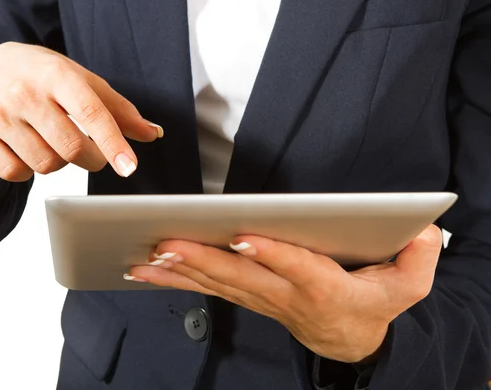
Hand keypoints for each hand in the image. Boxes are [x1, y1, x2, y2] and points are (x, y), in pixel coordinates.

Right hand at [0, 42, 161, 180]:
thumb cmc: (43, 76)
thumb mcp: (82, 81)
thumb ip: (119, 110)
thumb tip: (153, 134)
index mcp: (57, 76)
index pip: (91, 113)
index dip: (113, 144)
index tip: (129, 167)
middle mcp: (24, 93)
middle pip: (71, 149)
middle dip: (92, 159)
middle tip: (91, 152)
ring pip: (45, 166)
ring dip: (59, 163)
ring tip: (52, 141)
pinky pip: (15, 174)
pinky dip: (29, 170)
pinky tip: (28, 149)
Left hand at [127, 225, 442, 362]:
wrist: (349, 337)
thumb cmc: (372, 304)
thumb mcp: (408, 287)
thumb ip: (418, 260)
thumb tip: (423, 231)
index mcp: (327, 288)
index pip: (299, 269)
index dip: (273, 253)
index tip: (244, 234)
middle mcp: (287, 296)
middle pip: (243, 278)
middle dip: (204, 260)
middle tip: (168, 242)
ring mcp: (262, 299)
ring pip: (218, 284)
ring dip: (181, 271)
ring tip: (145, 256)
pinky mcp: (248, 297)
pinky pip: (208, 290)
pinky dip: (176, 280)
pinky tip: (146, 270)